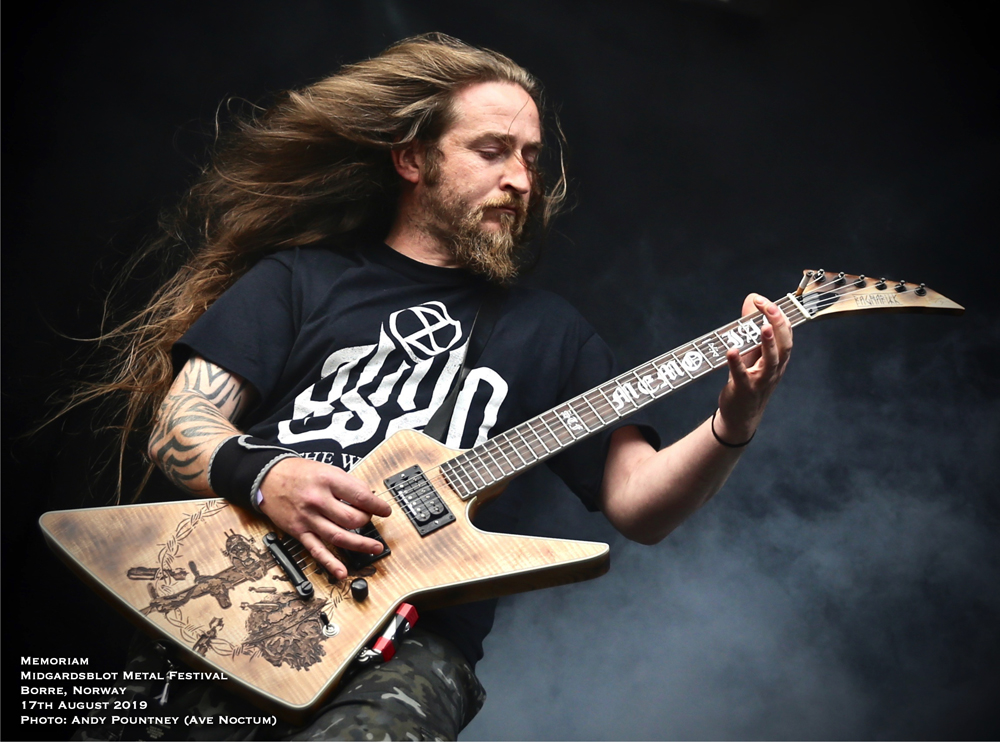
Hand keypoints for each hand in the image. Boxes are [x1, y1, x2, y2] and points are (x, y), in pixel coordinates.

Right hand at [257, 457, 391, 579]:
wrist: (268, 477)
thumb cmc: (299, 473)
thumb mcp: (326, 469)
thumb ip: (347, 485)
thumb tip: (368, 500)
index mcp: (327, 481)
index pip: (360, 496)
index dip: (377, 506)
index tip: (385, 510)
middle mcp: (318, 500)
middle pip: (351, 519)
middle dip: (366, 521)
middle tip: (369, 520)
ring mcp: (308, 518)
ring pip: (338, 536)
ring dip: (360, 545)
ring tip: (375, 548)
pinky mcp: (299, 532)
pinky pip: (316, 550)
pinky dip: (330, 563)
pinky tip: (342, 572)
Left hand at [715, 294, 792, 442]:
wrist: (741, 417)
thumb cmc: (749, 382)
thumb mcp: (752, 353)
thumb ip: (751, 328)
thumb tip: (751, 302)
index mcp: (778, 359)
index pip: (786, 333)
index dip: (778, 315)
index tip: (763, 300)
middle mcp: (774, 369)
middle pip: (784, 345)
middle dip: (778, 324)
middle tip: (768, 306)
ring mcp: (761, 380)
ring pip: (770, 361)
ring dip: (768, 343)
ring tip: (762, 327)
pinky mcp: (745, 390)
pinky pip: (742, 375)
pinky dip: (737, 363)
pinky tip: (731, 351)